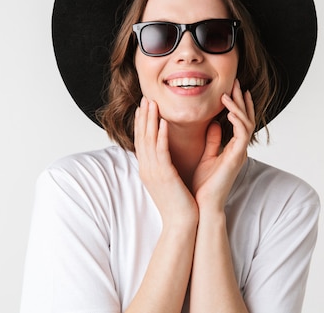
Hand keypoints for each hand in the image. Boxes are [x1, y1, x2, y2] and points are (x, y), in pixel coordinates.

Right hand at [134, 97, 198, 227]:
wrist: (181, 224)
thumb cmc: (179, 204)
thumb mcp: (170, 180)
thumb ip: (168, 164)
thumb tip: (170, 153)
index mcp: (148, 170)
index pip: (142, 142)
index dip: (142, 124)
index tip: (144, 108)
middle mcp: (147, 169)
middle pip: (141, 137)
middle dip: (143, 117)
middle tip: (145, 99)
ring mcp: (153, 172)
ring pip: (149, 141)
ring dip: (150, 120)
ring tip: (152, 103)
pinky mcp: (164, 175)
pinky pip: (161, 151)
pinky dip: (161, 135)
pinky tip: (164, 122)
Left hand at [192, 79, 254, 211]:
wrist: (202, 206)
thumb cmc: (202, 185)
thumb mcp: (206, 157)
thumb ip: (212, 140)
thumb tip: (214, 123)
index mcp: (232, 148)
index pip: (239, 121)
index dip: (237, 105)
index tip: (231, 89)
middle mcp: (238, 149)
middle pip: (246, 118)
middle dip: (241, 100)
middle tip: (236, 82)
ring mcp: (239, 153)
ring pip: (246, 123)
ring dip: (238, 106)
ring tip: (229, 93)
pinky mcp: (236, 158)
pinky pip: (242, 134)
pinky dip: (237, 120)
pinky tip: (229, 111)